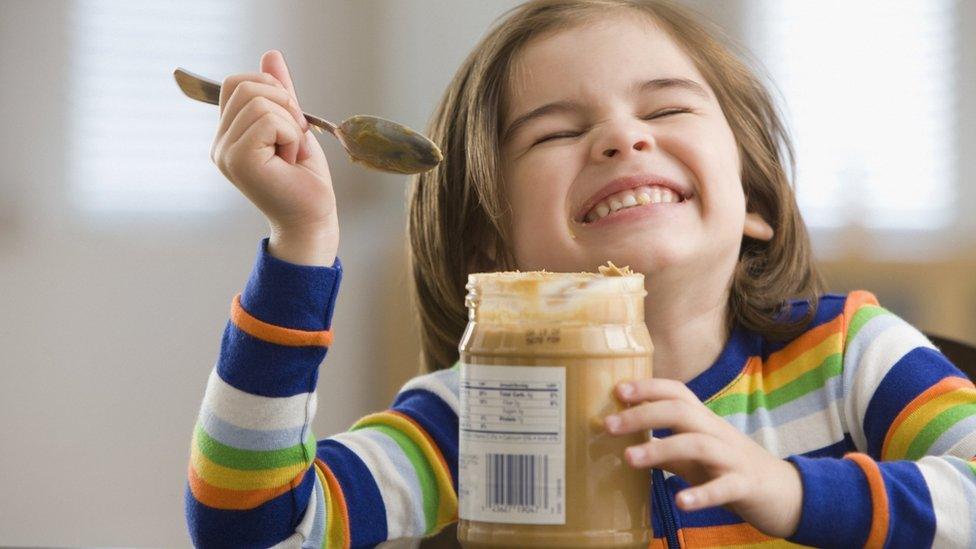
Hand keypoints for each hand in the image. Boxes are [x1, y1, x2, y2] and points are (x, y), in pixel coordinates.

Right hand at [211, 50, 337, 265]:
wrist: (313, 218)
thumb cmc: (305, 179)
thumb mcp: (294, 124)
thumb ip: (280, 92)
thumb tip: (271, 54)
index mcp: (228, 134)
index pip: (236, 82)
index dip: (271, 90)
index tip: (289, 122)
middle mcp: (220, 143)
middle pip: (246, 85)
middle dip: (283, 105)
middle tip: (293, 140)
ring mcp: (225, 152)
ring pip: (260, 102)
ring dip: (290, 125)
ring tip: (290, 154)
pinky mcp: (239, 159)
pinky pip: (270, 120)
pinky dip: (291, 136)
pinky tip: (290, 161)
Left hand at [603, 378, 802, 537]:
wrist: (788, 494)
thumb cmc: (732, 470)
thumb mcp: (695, 457)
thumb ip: (666, 449)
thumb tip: (627, 444)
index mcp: (704, 422)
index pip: (677, 393)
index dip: (649, 387)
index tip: (617, 390)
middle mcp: (717, 433)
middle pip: (681, 411)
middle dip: (643, 414)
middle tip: (608, 425)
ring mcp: (733, 458)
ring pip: (697, 444)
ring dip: (660, 448)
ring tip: (628, 458)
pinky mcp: (745, 485)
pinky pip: (723, 487)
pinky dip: (701, 494)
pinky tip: (680, 502)